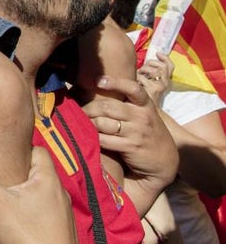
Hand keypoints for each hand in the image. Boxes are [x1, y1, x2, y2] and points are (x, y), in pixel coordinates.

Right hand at [0, 147, 79, 243]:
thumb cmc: (25, 235)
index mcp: (49, 181)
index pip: (39, 151)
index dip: (21, 149)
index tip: (4, 154)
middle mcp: (62, 196)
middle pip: (40, 175)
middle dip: (21, 174)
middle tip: (0, 179)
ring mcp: (66, 217)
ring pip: (45, 197)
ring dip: (29, 196)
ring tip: (9, 202)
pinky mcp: (64, 236)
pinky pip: (49, 216)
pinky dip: (36, 215)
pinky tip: (21, 225)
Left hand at [83, 74, 178, 214]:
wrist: (164, 162)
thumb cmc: (146, 133)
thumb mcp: (143, 115)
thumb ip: (127, 104)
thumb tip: (98, 87)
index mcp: (145, 105)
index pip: (132, 88)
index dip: (115, 82)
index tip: (98, 80)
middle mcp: (142, 117)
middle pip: (107, 107)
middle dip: (89, 108)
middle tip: (80, 110)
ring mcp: (137, 132)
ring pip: (103, 123)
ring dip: (88, 123)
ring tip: (82, 123)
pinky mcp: (131, 147)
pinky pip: (104, 139)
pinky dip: (93, 137)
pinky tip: (89, 136)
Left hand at [137, 55, 173, 104]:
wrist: (144, 112)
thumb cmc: (143, 96)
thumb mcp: (147, 82)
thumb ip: (148, 74)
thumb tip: (144, 63)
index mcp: (165, 81)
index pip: (170, 66)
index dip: (165, 58)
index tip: (158, 54)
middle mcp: (165, 83)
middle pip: (160, 65)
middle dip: (150, 63)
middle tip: (143, 70)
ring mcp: (161, 86)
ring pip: (151, 70)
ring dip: (142, 71)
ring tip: (138, 78)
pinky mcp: (154, 89)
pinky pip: (142, 77)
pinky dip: (136, 79)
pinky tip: (136, 84)